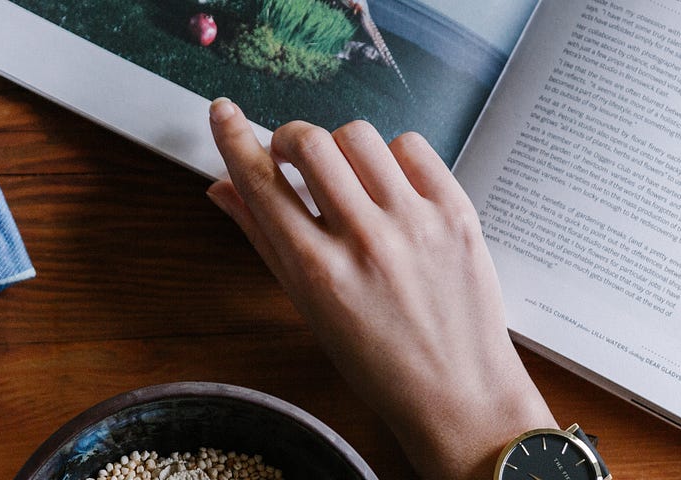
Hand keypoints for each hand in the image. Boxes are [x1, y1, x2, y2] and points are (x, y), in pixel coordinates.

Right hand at [204, 99, 554, 478]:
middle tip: (292, 156)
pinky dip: (392, 157)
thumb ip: (263, 240)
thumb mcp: (308, 308)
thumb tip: (222, 188)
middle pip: (310, 142)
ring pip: (359, 135)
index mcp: (317, 272)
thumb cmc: (378, 362)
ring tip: (348, 178)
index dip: (233, 138)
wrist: (459, 395)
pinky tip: (390, 186)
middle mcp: (364, 241)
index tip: (222, 112)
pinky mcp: (456, 212)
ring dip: (341, 147)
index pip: (260, 183)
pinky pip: (411, 146)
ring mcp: (415, 223)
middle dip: (290, 139)